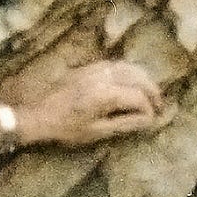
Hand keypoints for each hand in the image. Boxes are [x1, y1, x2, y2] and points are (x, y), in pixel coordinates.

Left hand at [19, 62, 164, 147]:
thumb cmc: (65, 128)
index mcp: (105, 94)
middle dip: (152, 91)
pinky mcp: (87, 67)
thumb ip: (124, 124)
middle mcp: (103, 76)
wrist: (37, 114)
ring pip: (128, 67)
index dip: (149, 110)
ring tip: (150, 93)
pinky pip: (115, 64)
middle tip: (159, 106)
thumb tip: (147, 121)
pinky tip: (131, 82)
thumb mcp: (96, 132)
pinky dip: (129, 72)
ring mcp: (94, 69)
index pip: (138, 98)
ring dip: (143, 78)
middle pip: (138, 77)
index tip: (153, 121)